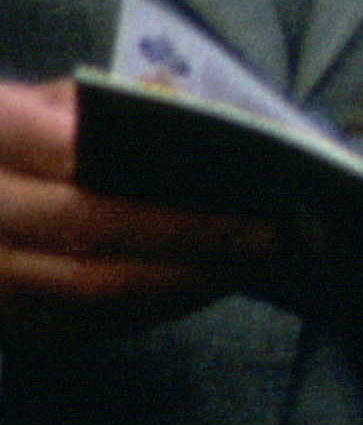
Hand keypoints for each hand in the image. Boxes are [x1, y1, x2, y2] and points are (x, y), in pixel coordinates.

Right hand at [0, 77, 274, 342]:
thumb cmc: (8, 135)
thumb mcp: (46, 99)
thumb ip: (117, 102)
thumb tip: (204, 113)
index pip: (84, 157)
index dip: (156, 165)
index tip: (250, 184)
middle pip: (98, 230)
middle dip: (196, 237)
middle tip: (273, 237)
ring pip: (93, 290)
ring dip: (182, 284)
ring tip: (250, 265)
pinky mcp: (0, 320)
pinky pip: (80, 325)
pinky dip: (149, 310)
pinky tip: (200, 288)